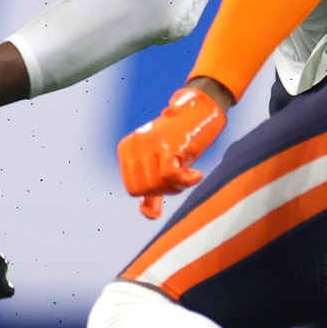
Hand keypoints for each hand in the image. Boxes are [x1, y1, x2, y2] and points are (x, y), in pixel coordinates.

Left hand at [117, 85, 227, 218]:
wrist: (200, 111)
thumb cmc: (181, 140)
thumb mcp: (162, 165)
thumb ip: (151, 190)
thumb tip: (148, 216)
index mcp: (126, 149)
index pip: (133, 189)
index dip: (154, 191)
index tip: (169, 179)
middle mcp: (134, 145)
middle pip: (144, 189)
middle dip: (165, 190)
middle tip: (181, 177)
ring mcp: (150, 144)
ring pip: (157, 184)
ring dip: (177, 187)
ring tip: (189, 174)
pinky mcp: (169, 144)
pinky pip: (170, 177)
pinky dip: (186, 182)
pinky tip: (197, 175)